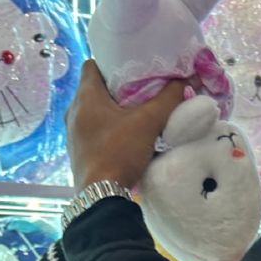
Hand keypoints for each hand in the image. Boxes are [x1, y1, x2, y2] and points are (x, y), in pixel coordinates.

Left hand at [66, 60, 186, 191]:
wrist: (101, 197)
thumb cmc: (119, 153)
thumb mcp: (148, 123)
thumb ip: (168, 99)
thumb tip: (187, 78)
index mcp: (85, 96)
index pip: (92, 65)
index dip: (111, 63)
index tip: (131, 70)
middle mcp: (73, 111)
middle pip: (94, 89)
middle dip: (116, 89)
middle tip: (139, 93)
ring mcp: (73, 134)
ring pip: (93, 112)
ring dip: (111, 112)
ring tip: (133, 116)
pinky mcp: (77, 153)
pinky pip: (91, 132)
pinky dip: (106, 130)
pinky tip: (123, 139)